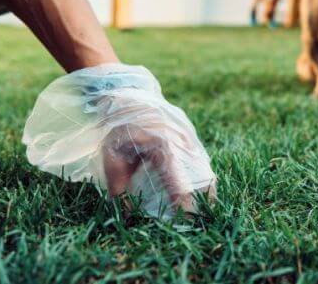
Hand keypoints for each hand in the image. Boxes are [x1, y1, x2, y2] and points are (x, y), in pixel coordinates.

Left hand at [102, 115, 216, 213]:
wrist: (130, 96)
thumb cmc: (120, 127)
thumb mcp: (112, 155)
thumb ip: (118, 186)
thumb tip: (125, 213)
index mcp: (164, 146)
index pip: (180, 182)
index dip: (184, 203)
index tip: (185, 220)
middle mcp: (184, 142)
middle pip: (203, 177)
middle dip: (202, 200)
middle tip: (195, 220)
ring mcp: (191, 139)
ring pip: (205, 170)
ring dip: (203, 190)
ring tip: (197, 211)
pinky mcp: (192, 138)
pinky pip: (201, 162)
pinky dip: (200, 178)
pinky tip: (194, 192)